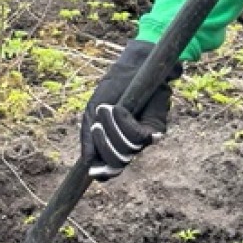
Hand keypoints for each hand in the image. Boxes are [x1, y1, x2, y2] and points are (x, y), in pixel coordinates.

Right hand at [81, 40, 181, 180]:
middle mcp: (130, 145)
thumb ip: (89, 138)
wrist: (131, 69)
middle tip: (98, 125)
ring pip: (127, 149)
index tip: (92, 171)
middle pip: (117, 163)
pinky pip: (138, 137)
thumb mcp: (93, 112)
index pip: (110, 169)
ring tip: (108, 109)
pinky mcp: (155, 128)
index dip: (102, 173)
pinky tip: (120, 109)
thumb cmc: (112, 89)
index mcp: (114, 143)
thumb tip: (87, 165)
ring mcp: (144, 138)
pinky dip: (125, 123)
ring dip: (113, 129)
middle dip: (104, 144)